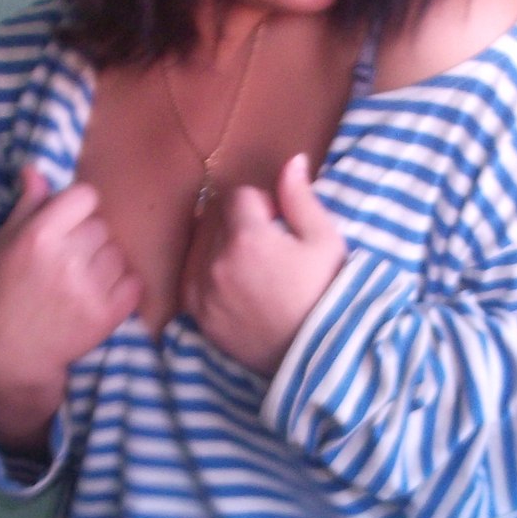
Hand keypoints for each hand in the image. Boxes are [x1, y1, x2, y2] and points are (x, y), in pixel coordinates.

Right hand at [0, 166, 140, 449]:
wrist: (11, 353)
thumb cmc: (3, 292)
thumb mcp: (4, 245)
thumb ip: (26, 206)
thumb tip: (35, 169)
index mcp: (39, 236)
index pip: (85, 196)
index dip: (79, 208)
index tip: (68, 224)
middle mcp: (67, 259)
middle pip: (102, 225)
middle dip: (89, 238)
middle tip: (68, 261)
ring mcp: (90, 288)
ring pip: (118, 253)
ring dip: (104, 263)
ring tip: (79, 281)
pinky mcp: (108, 315)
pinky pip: (133, 282)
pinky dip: (122, 287)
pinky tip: (98, 295)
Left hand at [181, 154, 346, 376]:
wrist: (318, 356)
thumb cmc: (327, 295)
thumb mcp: (325, 241)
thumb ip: (300, 198)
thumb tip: (292, 161)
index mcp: (247, 238)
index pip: (237, 195)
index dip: (261, 204)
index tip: (279, 223)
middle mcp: (216, 262)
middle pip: (214, 216)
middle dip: (237, 220)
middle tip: (267, 245)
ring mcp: (203, 291)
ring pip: (199, 245)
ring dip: (219, 244)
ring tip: (250, 266)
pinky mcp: (199, 315)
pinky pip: (190, 276)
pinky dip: (205, 271)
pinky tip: (233, 283)